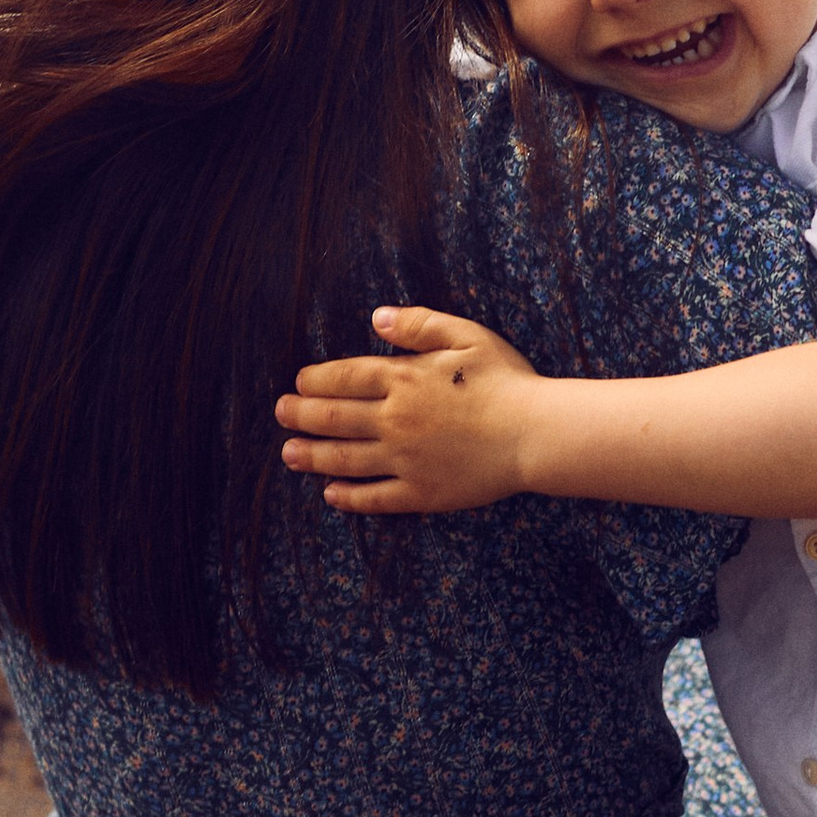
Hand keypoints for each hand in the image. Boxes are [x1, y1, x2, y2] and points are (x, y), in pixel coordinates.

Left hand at [276, 304, 546, 513]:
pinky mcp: (421, 492)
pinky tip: (332, 495)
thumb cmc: (506, 381)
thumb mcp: (467, 336)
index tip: (299, 382)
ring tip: (289, 454)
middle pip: (334, 418)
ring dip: (312, 456)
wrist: (535, 433)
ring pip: (345, 459)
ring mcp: (404, 460)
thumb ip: (420, 324)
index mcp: (404, 380)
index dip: (317, 380)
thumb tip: (377, 318)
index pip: (345, 378)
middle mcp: (395, 421)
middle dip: (301, 415)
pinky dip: (349, 498)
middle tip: (281, 413)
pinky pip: (376, 497)